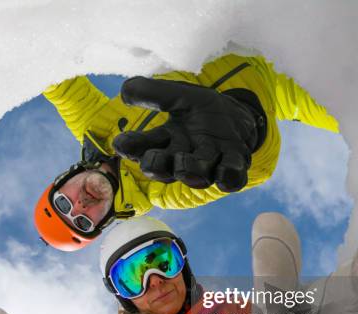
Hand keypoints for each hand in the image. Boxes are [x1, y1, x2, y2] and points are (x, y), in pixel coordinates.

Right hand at [112, 77, 262, 191]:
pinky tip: (226, 169)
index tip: (120, 142)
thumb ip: (154, 93)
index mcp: (165, 142)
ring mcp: (208, 164)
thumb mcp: (179, 94)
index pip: (141, 148)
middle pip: (163, 170)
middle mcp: (183, 158)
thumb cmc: (201, 110)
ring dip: (189, 171)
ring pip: (196, 176)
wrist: (236, 116)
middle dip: (156, 166)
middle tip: (152, 158)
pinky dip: (229, 176)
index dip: (130, 147)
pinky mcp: (233, 164)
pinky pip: (231, 178)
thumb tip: (125, 90)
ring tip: (184, 162)